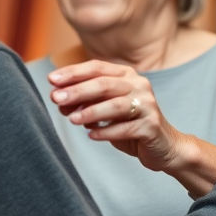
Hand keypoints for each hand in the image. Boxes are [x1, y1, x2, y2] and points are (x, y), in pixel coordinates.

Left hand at [47, 60, 215, 192]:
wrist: (164, 147)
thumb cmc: (130, 124)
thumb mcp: (106, 110)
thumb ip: (86, 102)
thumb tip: (58, 98)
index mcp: (127, 75)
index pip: (97, 68)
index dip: (73, 73)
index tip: (51, 80)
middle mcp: (139, 85)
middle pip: (104, 84)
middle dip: (78, 91)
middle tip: (56, 98)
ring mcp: (148, 105)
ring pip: (116, 105)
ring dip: (91, 112)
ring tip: (72, 119)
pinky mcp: (152, 126)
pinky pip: (126, 129)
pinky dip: (106, 132)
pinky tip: (91, 135)